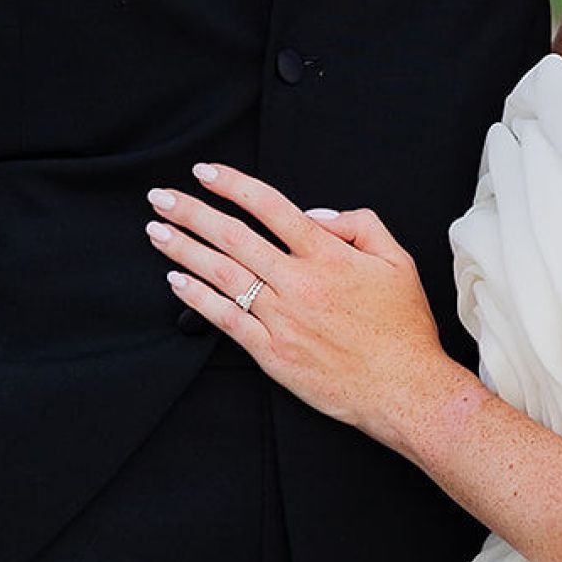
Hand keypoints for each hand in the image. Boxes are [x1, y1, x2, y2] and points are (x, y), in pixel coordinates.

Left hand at [144, 164, 459, 448]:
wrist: (404, 389)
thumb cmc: (402, 327)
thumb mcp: (398, 260)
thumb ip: (360, 225)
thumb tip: (315, 215)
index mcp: (329, 256)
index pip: (270, 207)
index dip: (233, 185)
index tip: (205, 172)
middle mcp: (300, 283)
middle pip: (235, 237)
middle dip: (192, 212)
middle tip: (160, 197)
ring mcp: (283, 320)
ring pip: (224, 276)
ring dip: (185, 250)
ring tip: (157, 231)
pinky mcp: (273, 354)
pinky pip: (227, 320)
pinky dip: (198, 299)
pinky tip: (176, 281)